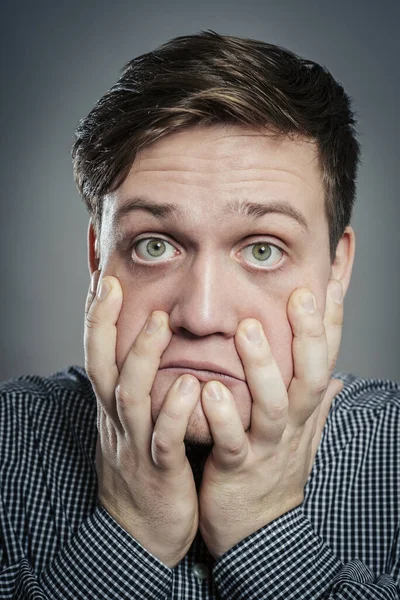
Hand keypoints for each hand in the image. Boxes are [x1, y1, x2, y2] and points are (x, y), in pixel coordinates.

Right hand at [84, 272, 200, 566]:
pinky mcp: (159, 471)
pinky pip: (163, 438)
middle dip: (105, 326)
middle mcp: (118, 421)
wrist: (139, 536)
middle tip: (113, 286)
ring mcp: (136, 445)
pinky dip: (172, 411)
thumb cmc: (143, 471)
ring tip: (159, 322)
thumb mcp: (133, 427)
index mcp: (113, 409)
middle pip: (103, 366)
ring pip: (130, 396)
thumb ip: (140, 391)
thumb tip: (150, 354)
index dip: (98, 319)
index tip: (103, 281)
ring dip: (141, 357)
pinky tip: (186, 385)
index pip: (98, 355)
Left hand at [198, 279, 343, 558]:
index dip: (331, 323)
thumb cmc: (273, 470)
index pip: (323, 359)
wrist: (256, 530)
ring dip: (262, 367)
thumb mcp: (301, 432)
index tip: (332, 283)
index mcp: (301, 409)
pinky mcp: (236, 468)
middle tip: (301, 295)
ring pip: (272, 404)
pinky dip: (222, 417)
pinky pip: (232, 442)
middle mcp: (290, 423)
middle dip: (308, 335)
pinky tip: (209, 390)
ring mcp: (265, 446)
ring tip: (250, 331)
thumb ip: (314, 401)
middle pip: (308, 374)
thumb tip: (336, 376)